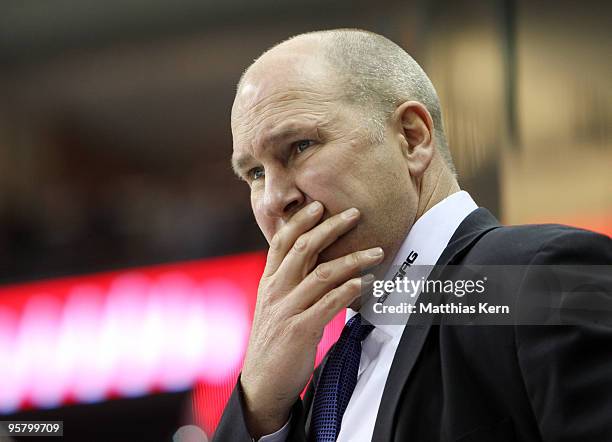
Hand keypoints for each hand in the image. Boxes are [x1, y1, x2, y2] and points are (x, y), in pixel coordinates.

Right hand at [240, 201, 383, 437]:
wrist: (262, 384)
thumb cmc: (274, 342)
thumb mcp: (274, 306)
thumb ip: (289, 283)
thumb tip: (313, 263)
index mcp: (268, 282)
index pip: (281, 242)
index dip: (300, 221)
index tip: (319, 205)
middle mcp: (275, 291)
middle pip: (303, 249)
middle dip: (330, 228)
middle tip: (355, 213)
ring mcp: (286, 310)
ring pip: (322, 274)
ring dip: (352, 259)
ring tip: (377, 251)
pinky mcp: (299, 330)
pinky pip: (329, 303)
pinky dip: (350, 290)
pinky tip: (367, 282)